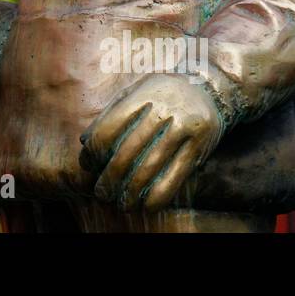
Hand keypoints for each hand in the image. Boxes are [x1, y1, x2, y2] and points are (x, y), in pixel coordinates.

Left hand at [78, 74, 222, 212]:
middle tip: (101, 192)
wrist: (210, 89)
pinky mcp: (199, 146)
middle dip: (111, 176)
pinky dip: (160, 195)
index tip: (88, 165)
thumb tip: (84, 141)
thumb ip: (112, 112)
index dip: (95, 150)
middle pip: (129, 149)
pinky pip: (176, 176)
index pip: (110, 126)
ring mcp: (183, 127)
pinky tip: (147, 206)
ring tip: (121, 204)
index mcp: (142, 95)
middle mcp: (163, 109)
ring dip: (133, 190)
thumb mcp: (137, 91)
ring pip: (152, 165)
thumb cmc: (163, 94)